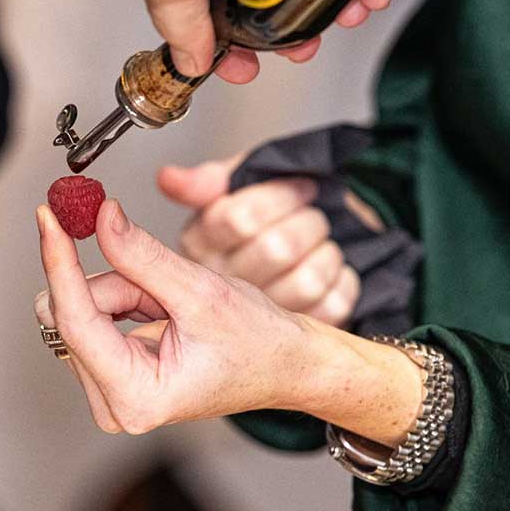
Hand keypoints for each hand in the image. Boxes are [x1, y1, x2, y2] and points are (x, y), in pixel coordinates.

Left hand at [33, 199, 421, 443]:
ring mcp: (108, 390)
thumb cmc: (257, 343)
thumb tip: (99, 216)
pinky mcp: (109, 373)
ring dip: (126, 289)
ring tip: (174, 305)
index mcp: (136, 397)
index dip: (59, 262)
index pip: (74, 320)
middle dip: (118, 283)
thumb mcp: (201, 291)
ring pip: (83, 308)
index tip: (49, 217)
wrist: (285, 365)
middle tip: (162, 283)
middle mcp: (114, 404)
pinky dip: (127, 297)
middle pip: (75, 313)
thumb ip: (142, 255)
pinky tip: (161, 310)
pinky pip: (94, 314)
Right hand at [158, 155, 360, 326]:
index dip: (280, 198)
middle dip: (308, 223)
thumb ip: (206, 181)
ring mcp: (258, 321)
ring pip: (307, 280)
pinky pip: (333, 303)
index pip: (239, 218)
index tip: (301, 188)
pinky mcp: (296, 331)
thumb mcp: (234, 189)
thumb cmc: (265, 221)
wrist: (297, 259)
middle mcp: (219, 289)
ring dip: (326, 253)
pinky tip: (327, 273)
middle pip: (277, 248)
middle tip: (312, 216)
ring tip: (318, 244)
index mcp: (199, 247)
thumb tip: (167, 178)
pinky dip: (341, 281)